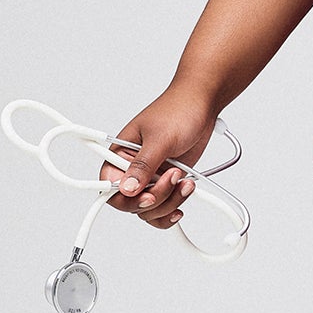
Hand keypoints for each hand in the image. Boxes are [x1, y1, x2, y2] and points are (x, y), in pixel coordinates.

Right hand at [98, 86, 218, 231]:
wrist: (203, 104)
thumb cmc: (179, 110)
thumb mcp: (161, 137)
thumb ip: (144, 164)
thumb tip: (127, 189)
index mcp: (120, 155)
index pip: (109, 188)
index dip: (126, 199)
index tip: (148, 196)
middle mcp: (132, 169)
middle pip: (131, 204)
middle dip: (156, 197)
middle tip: (174, 176)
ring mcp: (151, 177)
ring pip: (150, 209)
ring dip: (170, 201)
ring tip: (185, 180)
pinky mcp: (167, 180)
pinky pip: (164, 206)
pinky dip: (175, 206)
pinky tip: (185, 193)